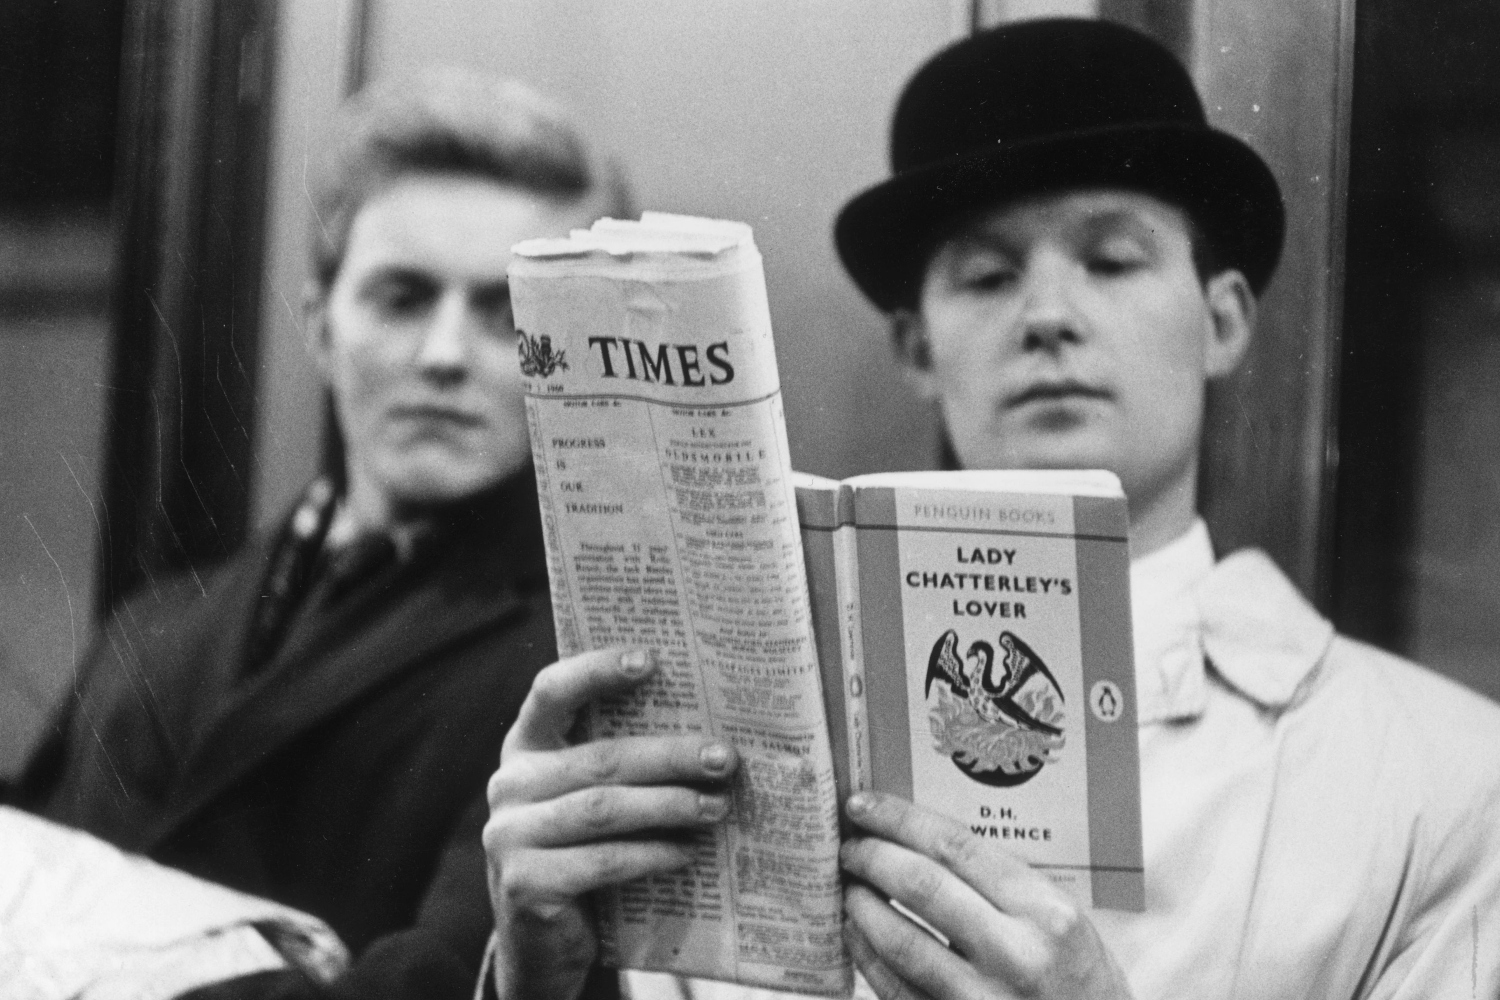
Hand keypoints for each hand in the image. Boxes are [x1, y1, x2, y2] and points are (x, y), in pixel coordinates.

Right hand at [483, 648, 738, 999]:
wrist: (542, 940)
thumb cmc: (581, 849)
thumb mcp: (589, 797)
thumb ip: (620, 764)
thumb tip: (708, 737)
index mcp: (525, 746)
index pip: (551, 691)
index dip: (596, 669)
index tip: (651, 659)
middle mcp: (508, 784)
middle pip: (599, 759)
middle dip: (670, 756)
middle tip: (724, 759)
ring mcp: (509, 835)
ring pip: (603, 809)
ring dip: (670, 806)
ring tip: (718, 807)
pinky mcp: (524, 884)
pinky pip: (602, 861)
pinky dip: (652, 855)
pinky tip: (687, 853)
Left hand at [840, 792, 1131, 999]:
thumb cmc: (1077, 976)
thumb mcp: (1059, 918)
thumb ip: (1002, 880)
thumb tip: (919, 837)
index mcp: (1046, 911)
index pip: (956, 847)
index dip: (899, 820)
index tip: (863, 805)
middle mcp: (1016, 954)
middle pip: (922, 886)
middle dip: (872, 858)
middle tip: (849, 846)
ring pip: (901, 942)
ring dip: (862, 906)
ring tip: (849, 887)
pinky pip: (895, 989)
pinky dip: (867, 955)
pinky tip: (857, 933)